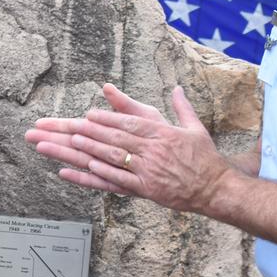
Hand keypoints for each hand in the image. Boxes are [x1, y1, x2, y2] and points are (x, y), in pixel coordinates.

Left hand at [25, 83, 229, 212]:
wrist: (217, 188)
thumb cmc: (204, 157)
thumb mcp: (194, 128)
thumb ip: (181, 107)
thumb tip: (177, 87)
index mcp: (160, 132)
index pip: (128, 123)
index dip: (106, 119)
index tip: (85, 115)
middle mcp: (151, 149)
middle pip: (112, 138)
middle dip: (83, 131)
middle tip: (59, 126)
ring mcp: (147, 170)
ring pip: (110, 157)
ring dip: (83, 150)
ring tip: (60, 144)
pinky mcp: (146, 189)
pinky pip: (116, 181)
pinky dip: (96, 175)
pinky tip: (77, 170)